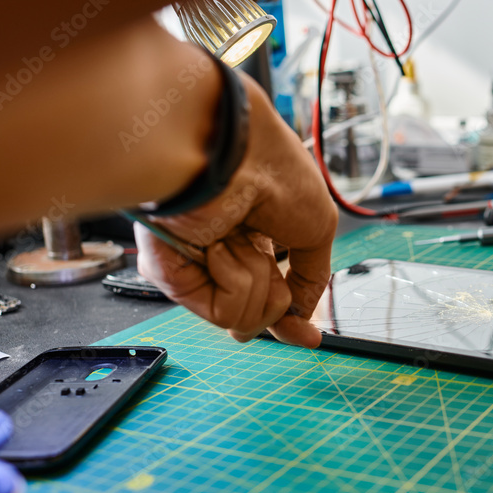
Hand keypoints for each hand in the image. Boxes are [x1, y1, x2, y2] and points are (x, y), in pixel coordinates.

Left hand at [136, 74, 336, 346]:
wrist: (231, 154)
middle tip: (269, 254)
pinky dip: (233, 282)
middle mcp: (225, 254)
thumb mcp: (318, 228)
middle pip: (259, 314)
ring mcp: (198, 267)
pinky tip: (219, 247)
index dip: (290, 319)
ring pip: (244, 318)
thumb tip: (303, 317)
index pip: (271, 295)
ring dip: (256, 281)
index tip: (307, 338)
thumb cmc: (274, 171)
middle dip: (274, 294)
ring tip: (241, 238)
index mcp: (256, 237)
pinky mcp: (174, 277)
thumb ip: (312, 279)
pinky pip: (222, 312)